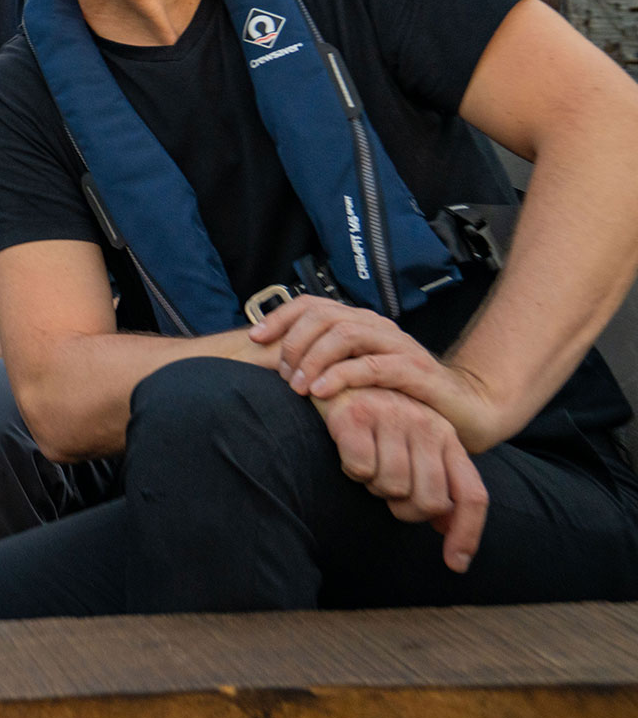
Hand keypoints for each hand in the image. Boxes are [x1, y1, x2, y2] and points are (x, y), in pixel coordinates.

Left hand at [250, 297, 500, 449]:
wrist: (462, 411)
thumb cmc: (400, 396)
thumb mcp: (355, 376)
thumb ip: (324, 364)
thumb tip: (273, 364)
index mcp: (359, 323)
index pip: (311, 305)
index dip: (279, 317)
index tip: (254, 339)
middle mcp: (377, 326)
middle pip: (324, 316)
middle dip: (295, 343)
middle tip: (282, 375)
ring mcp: (398, 345)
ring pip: (345, 334)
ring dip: (314, 359)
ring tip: (298, 387)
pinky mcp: (416, 370)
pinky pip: (373, 366)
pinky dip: (342, 376)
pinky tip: (322, 392)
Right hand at [316, 387, 488, 572]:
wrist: (330, 371)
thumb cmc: (372, 415)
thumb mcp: (411, 440)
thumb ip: (433, 478)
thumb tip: (445, 527)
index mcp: (447, 435)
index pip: (471, 495)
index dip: (467, 534)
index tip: (455, 565)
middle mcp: (427, 425)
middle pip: (429, 501)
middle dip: (404, 508)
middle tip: (384, 489)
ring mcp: (393, 418)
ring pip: (392, 487)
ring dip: (373, 486)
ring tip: (365, 462)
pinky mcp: (356, 415)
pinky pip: (360, 469)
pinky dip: (351, 468)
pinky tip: (346, 449)